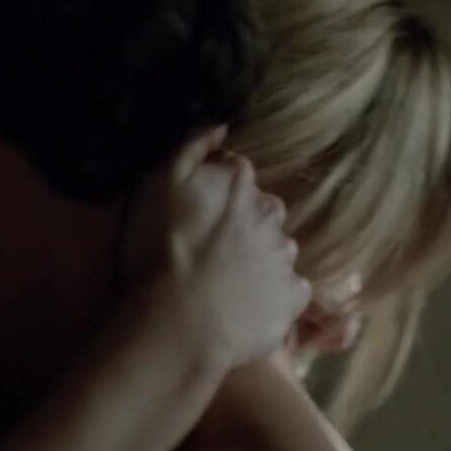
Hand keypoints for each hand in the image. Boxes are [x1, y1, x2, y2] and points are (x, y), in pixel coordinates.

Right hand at [120, 128, 311, 371]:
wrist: (177, 324)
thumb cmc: (158, 251)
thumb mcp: (158, 183)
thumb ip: (191, 147)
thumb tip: (222, 126)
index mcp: (238, 183)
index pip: (234, 173)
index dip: (212, 192)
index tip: (193, 215)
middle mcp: (271, 214)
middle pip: (260, 210)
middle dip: (242, 223)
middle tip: (208, 251)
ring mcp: (285, 257)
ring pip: (276, 248)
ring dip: (257, 259)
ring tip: (225, 283)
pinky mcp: (292, 298)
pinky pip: (288, 289)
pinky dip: (271, 294)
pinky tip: (243, 305)